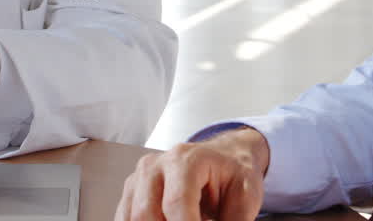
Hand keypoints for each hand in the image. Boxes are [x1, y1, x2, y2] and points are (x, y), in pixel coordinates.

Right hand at [114, 127, 268, 220]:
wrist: (224, 157)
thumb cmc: (233, 173)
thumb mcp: (245, 197)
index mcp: (185, 160)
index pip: (176, 203)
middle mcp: (155, 166)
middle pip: (146, 214)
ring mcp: (138, 179)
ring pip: (131, 219)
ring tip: (190, 220)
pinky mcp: (131, 194)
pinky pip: (126, 219)